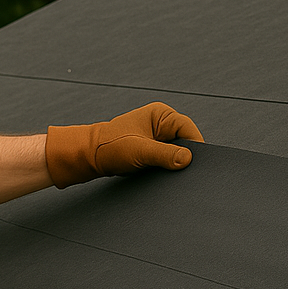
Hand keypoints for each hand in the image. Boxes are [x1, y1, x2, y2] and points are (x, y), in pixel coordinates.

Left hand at [45, 102, 203, 187]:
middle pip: (185, 141)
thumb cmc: (109, 147)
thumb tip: (187, 159)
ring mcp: (157, 138)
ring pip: (176, 153)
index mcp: (160, 115)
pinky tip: (161, 173)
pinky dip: (166, 168)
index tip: (197, 162)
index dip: (195, 146)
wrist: (90, 157)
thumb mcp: (140, 151)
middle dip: (183, 156)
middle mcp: (160, 124)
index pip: (188, 129)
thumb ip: (165, 154)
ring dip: (173, 163)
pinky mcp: (152, 151)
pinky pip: (167, 160)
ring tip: (165, 169)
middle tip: (180, 168)